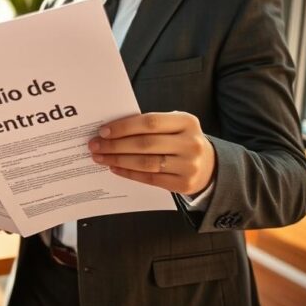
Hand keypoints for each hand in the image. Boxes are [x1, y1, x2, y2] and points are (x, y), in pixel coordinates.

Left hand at [88, 111, 215, 195]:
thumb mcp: (175, 126)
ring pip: (146, 162)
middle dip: (115, 145)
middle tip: (95, 145)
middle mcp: (190, 143)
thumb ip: (151, 125)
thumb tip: (113, 129)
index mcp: (187, 122)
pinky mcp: (184, 184)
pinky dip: (129, 173)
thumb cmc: (182, 141)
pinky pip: (150, 178)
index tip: (103, 130)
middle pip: (145, 144)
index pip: (150, 122)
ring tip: (100, 157)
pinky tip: (115, 168)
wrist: (211, 166)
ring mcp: (189, 165)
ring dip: (118, 159)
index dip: (124, 126)